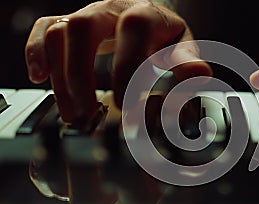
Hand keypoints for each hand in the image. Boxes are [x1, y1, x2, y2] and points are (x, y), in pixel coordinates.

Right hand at [25, 0, 211, 122]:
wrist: (149, 22)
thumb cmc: (164, 39)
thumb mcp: (182, 48)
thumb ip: (187, 62)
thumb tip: (198, 74)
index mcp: (145, 13)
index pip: (133, 30)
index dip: (127, 69)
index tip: (128, 108)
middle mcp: (112, 9)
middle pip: (84, 27)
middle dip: (82, 76)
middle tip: (89, 114)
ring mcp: (88, 15)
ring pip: (60, 32)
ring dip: (61, 77)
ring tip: (72, 112)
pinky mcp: (70, 24)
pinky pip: (44, 28)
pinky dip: (36, 52)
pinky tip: (39, 77)